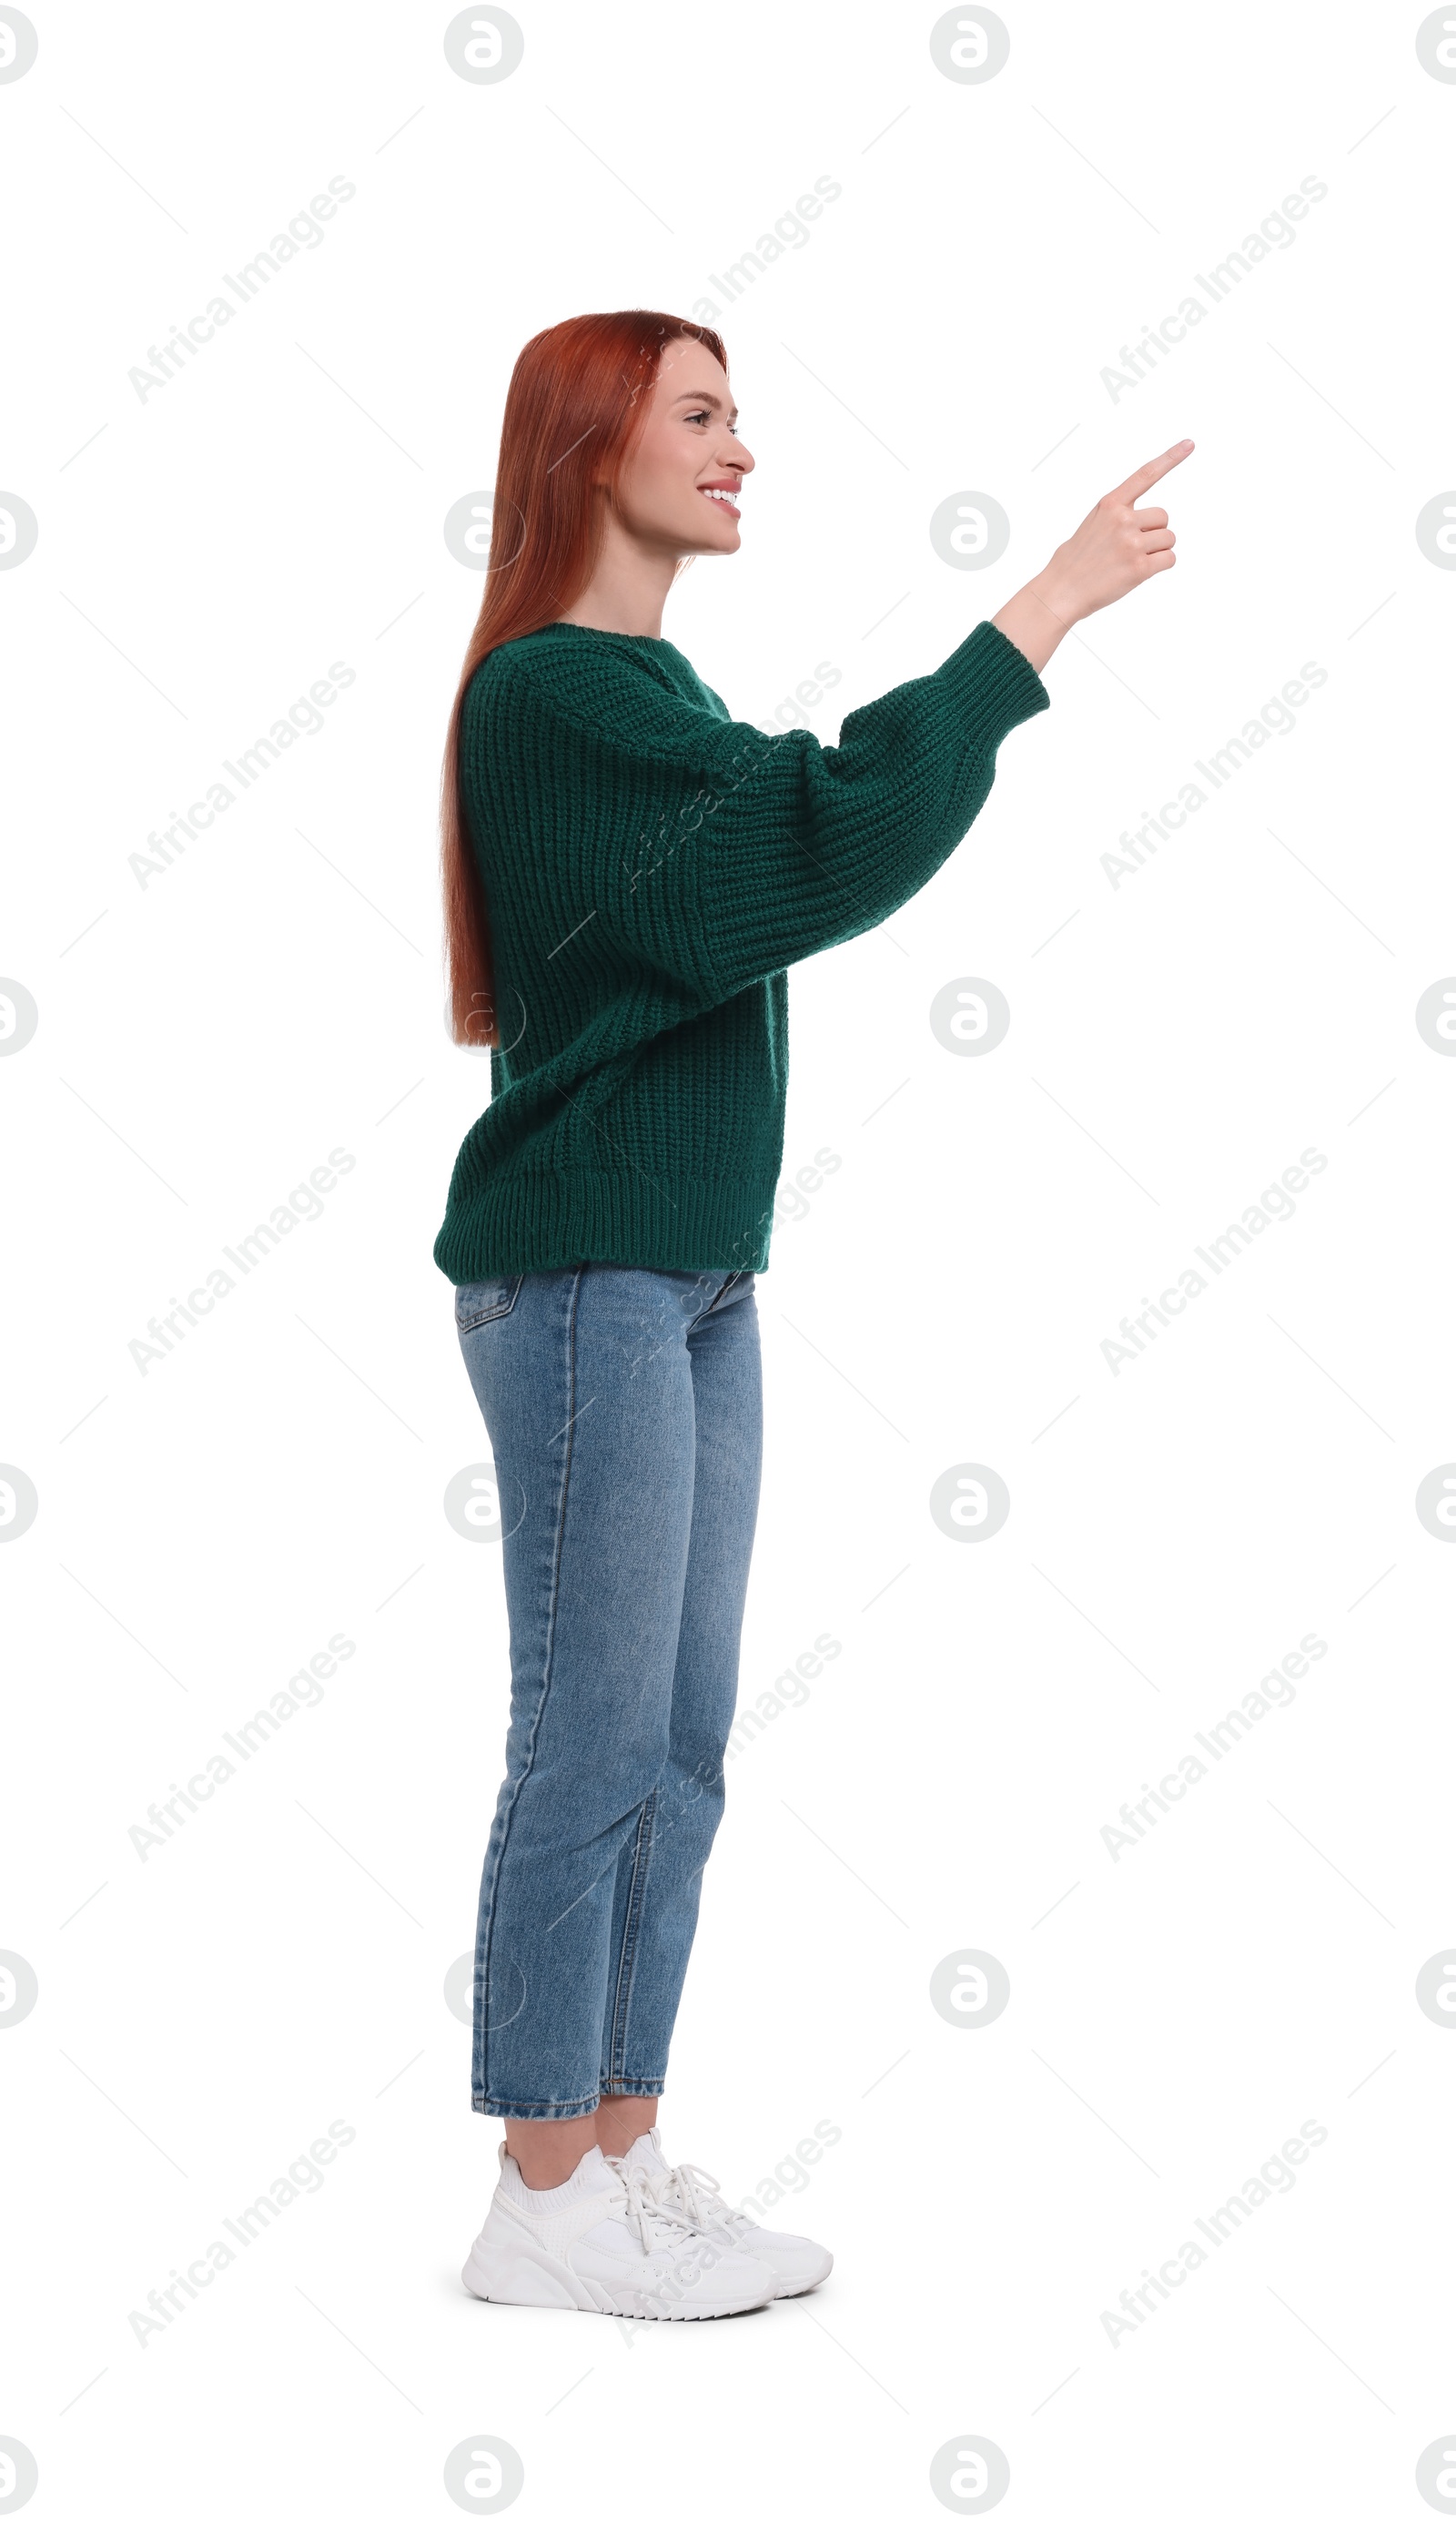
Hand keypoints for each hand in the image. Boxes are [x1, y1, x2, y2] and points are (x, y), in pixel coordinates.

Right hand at [992, 438, 1192, 673]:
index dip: (1171, 458)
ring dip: (1157, 551)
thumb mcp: (1092, 523)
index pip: (1146, 475)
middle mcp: (1123, 519)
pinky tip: (1139, 572)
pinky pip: (1169, 559)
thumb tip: (1147, 522)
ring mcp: (1132, 543)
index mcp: (1110, 504)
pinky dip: (1160, 566)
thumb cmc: (1076, 559)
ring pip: (1169, 539)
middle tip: (1131, 548)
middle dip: (1154, 532)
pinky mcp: (1140, 568)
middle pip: (1163, 518)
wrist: (1061, 590)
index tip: (1190, 444)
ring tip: (1131, 562)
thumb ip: (1118, 514)